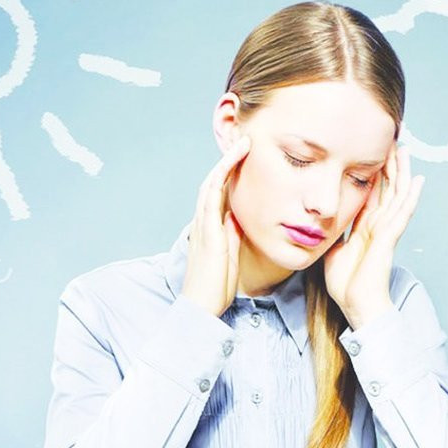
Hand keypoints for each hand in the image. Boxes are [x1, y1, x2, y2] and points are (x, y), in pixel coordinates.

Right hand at [181, 134, 250, 316]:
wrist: (202, 306)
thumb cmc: (216, 284)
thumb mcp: (229, 253)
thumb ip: (232, 234)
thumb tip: (240, 217)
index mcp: (210, 226)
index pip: (219, 192)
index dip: (231, 172)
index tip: (246, 157)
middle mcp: (203, 221)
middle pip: (213, 181)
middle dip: (228, 160)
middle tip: (244, 140)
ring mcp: (203, 224)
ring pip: (211, 183)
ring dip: (226, 161)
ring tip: (241, 143)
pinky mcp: (207, 231)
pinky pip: (211, 197)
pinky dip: (220, 177)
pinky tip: (230, 163)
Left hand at [322, 142, 424, 329]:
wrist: (356, 306)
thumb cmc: (346, 285)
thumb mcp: (333, 250)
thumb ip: (334, 234)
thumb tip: (325, 222)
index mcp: (365, 227)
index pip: (372, 194)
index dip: (374, 174)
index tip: (373, 153)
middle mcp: (378, 226)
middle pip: (388, 189)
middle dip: (389, 166)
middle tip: (391, 141)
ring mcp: (386, 231)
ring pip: (397, 195)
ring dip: (401, 173)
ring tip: (404, 151)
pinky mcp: (389, 238)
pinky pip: (402, 213)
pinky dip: (410, 196)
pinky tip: (418, 180)